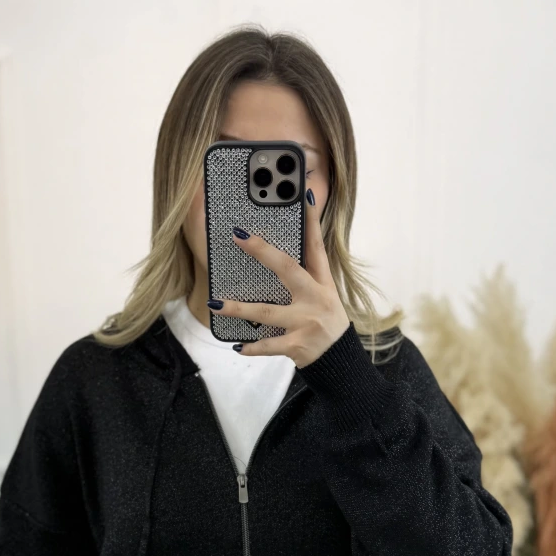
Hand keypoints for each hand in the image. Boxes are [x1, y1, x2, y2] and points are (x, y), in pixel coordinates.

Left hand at [212, 188, 349, 367]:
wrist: (340, 360)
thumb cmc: (325, 321)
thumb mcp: (324, 294)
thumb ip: (305, 274)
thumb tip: (275, 253)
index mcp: (322, 282)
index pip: (317, 245)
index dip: (312, 220)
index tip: (305, 194)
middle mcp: (315, 298)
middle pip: (288, 269)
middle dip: (262, 251)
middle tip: (239, 237)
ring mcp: (306, 322)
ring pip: (267, 312)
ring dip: (239, 308)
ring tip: (215, 303)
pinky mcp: (297, 345)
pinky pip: (268, 346)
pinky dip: (252, 347)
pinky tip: (237, 346)